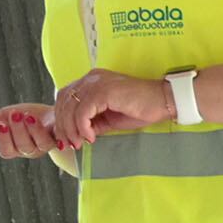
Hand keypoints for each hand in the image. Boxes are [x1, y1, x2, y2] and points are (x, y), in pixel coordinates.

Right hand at [0, 102, 70, 160]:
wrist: (52, 113)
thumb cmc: (26, 117)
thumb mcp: (3, 116)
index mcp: (15, 147)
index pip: (7, 151)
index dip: (4, 139)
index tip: (0, 123)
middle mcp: (31, 150)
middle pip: (22, 148)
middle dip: (17, 131)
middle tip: (14, 114)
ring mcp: (46, 146)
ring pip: (38, 145)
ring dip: (31, 129)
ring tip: (26, 114)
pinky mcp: (60, 138)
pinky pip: (53, 139)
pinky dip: (44, 129)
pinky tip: (38, 117)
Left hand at [48, 70, 173, 147]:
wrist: (162, 101)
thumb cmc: (139, 109)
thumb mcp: (108, 118)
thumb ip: (91, 122)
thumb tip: (75, 135)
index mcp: (90, 81)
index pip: (64, 97)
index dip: (60, 118)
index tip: (64, 138)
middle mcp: (90, 78)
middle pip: (63, 101)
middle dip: (62, 126)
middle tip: (68, 144)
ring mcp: (96, 82)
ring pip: (70, 107)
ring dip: (71, 129)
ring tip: (79, 143)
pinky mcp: (103, 91)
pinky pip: (83, 112)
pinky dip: (83, 127)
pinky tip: (91, 137)